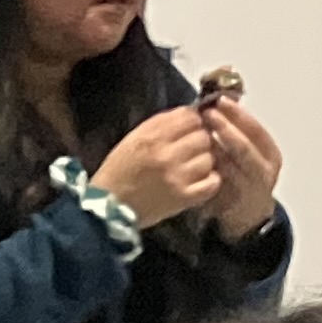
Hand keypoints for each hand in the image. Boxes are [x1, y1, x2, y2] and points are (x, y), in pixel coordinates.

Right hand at [95, 104, 223, 230]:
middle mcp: (167, 155)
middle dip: (199, 141)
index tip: (189, 129)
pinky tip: (201, 180)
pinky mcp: (184, 198)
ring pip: (209, 158)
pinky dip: (210, 180)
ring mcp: (178, 177)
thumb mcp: (134, 138)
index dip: (193, 121)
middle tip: (191, 150)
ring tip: (193, 167)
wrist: (109, 207)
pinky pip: (212, 183)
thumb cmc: (119, 170)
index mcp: (152, 137)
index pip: (190, 117)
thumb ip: (160, 125)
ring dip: (203, 161)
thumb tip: (190, 115)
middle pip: (203, 136)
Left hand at [201, 94, 282, 239]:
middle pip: (247, 146)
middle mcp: (267, 169)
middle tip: (208, 114)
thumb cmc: (241, 177)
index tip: (221, 101)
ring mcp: (253, 188)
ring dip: (217, 149)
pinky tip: (199, 161)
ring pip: (235, 165)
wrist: (246, 216)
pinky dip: (211, 171)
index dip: (239, 114)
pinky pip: (223, 184)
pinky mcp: (238, 203)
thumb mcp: (244, 154)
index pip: (256, 129)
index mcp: (271, 153)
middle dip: (227, 128)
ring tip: (200, 135)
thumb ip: (236, 133)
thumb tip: (219, 101)